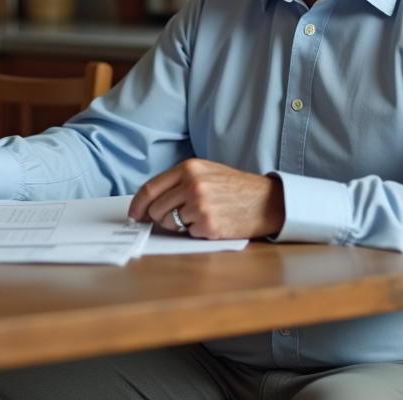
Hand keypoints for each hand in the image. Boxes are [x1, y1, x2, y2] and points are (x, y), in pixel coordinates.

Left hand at [127, 159, 284, 239]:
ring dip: (179, 226)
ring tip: (201, 216)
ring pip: (169, 223)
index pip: (150, 188)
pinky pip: (187, 233)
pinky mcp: (208, 224)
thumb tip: (150, 201)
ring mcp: (199, 205)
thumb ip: (180, 181)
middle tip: (178, 217)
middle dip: (160, 218)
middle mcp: (192, 184)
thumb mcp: (208, 172)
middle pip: (156, 209)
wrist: (267, 201)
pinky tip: (212, 223)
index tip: (134, 214)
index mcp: (189, 168)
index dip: (138, 205)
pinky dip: (196, 232)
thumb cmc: (236, 188)